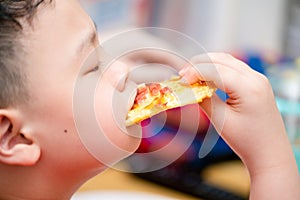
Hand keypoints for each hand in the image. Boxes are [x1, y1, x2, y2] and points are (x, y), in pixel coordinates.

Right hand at [179, 52, 299, 198]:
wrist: (269, 152)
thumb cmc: (246, 141)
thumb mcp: (221, 120)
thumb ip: (204, 99)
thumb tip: (190, 87)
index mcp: (249, 88)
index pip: (216, 70)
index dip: (195, 72)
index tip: (180, 79)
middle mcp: (256, 78)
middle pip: (221, 60)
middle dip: (199, 64)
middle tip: (182, 75)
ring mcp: (258, 78)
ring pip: (227, 60)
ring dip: (208, 64)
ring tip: (192, 75)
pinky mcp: (256, 82)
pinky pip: (233, 67)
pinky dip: (217, 68)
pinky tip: (207, 78)